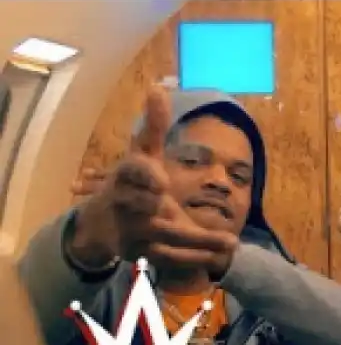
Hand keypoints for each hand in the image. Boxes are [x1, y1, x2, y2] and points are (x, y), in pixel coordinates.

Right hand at [69, 87, 237, 275]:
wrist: (105, 223)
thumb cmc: (132, 183)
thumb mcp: (144, 154)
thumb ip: (155, 127)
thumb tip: (159, 86)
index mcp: (127, 175)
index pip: (133, 170)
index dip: (145, 176)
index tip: (161, 181)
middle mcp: (126, 203)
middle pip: (146, 207)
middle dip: (168, 210)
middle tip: (191, 212)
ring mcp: (132, 231)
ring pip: (167, 236)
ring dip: (201, 241)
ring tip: (232, 243)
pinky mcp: (140, 254)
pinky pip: (170, 258)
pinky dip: (196, 258)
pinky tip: (221, 257)